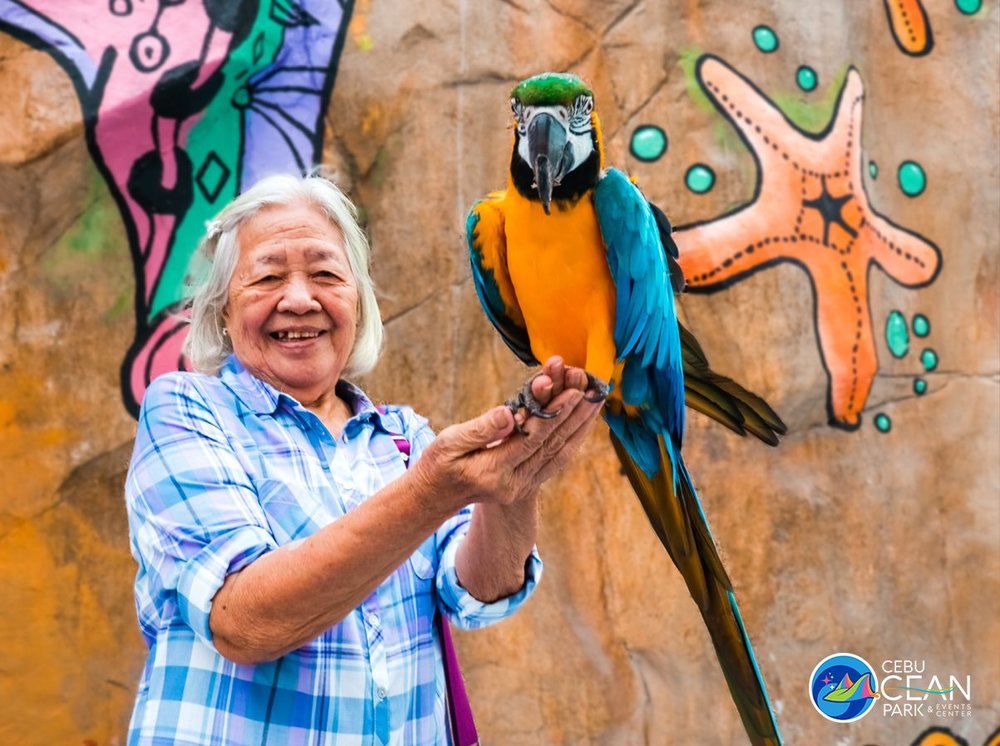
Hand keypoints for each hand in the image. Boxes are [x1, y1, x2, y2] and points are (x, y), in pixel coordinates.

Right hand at [412, 358, 602, 510]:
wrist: (435, 497)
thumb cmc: (438, 464)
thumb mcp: (449, 443)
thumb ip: (481, 429)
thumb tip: (509, 413)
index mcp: (493, 471)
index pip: (531, 439)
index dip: (554, 414)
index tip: (572, 391)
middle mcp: (514, 483)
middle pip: (551, 444)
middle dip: (574, 414)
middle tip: (593, 388)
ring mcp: (523, 486)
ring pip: (559, 452)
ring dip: (579, 425)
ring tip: (597, 400)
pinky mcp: (527, 483)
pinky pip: (556, 460)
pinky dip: (573, 439)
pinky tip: (584, 421)